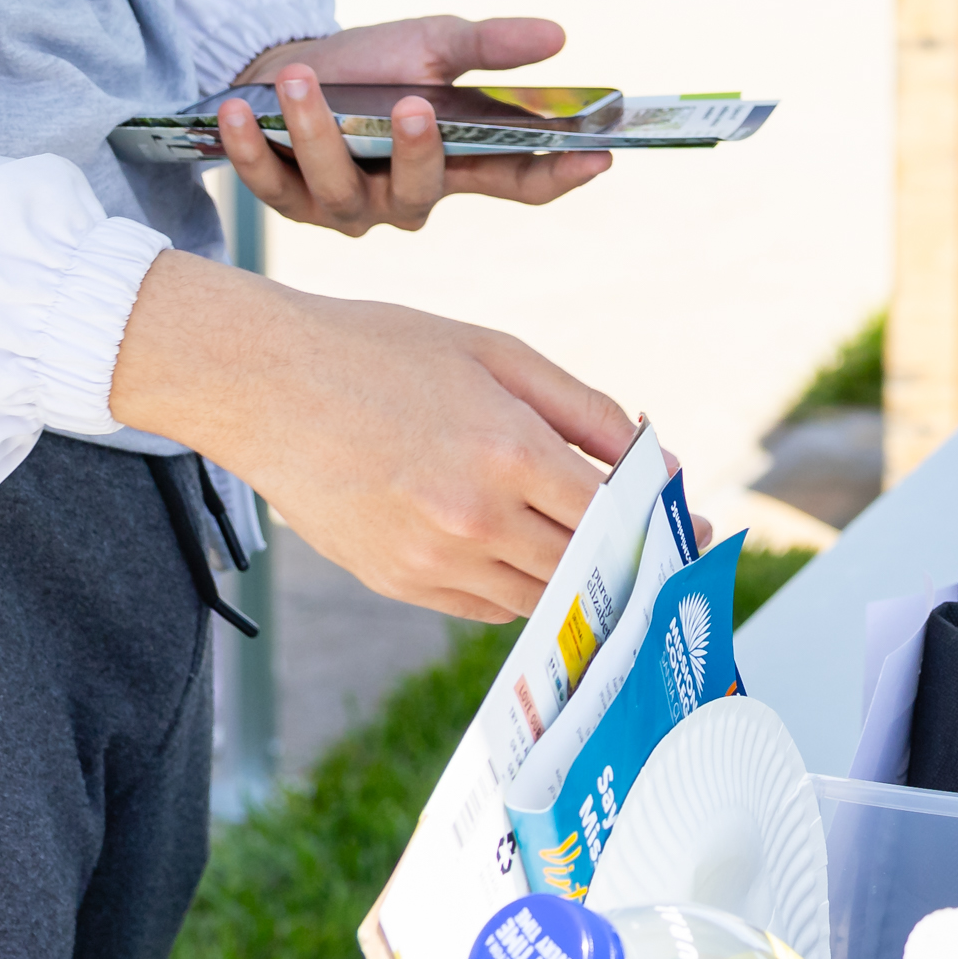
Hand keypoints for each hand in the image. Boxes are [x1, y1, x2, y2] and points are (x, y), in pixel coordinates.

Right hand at [108, 253, 637, 618]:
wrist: (265, 383)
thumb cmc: (381, 351)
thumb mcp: (495, 353)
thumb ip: (583, 410)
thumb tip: (652, 457)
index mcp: (508, 451)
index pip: (615, 513)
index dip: (661, 520)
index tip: (692, 525)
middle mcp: (474, 518)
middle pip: (585, 565)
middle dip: (630, 556)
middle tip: (659, 549)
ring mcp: (431, 560)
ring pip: (539, 596)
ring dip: (575, 576)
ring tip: (593, 549)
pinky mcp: (397, 582)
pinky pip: (486, 607)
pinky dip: (518, 587)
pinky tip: (524, 551)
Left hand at [219, 14, 612, 236]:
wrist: (288, 68)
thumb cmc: (374, 62)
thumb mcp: (433, 43)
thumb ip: (490, 47)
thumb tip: (558, 35)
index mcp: (456, 163)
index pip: (518, 183)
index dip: (558, 176)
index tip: (596, 156)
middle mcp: (404, 198)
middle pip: (422, 195)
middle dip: (417, 154)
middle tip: (415, 106)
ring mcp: (345, 208)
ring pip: (339, 192)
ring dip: (317, 133)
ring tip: (300, 80)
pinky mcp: (286, 202)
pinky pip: (270, 186)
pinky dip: (249, 151)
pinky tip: (235, 112)